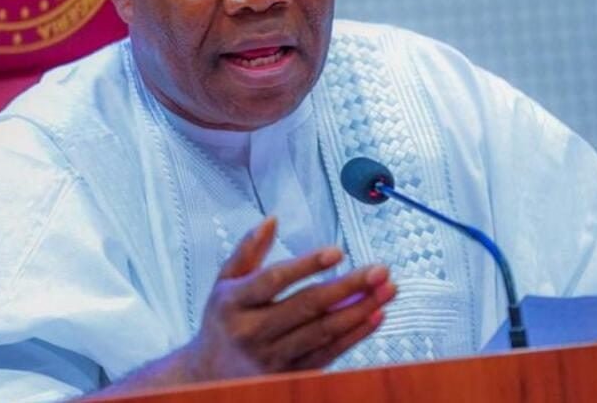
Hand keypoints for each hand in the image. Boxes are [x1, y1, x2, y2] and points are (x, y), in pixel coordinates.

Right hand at [181, 217, 395, 379]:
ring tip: (387, 289)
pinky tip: (375, 315)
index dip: (306, 265)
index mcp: (234, 303)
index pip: (273, 280)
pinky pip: (329, 353)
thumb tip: (272, 220)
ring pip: (324, 331)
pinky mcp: (290, 375)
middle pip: (306, 307)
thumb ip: (248, 250)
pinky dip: (355, 335)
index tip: (336, 252)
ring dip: (359, 310)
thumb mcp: (224, 282)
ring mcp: (273, 357)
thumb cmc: (222, 321)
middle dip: (347, 287)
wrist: (209, 376)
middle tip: (378, 270)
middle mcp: (252, 332)